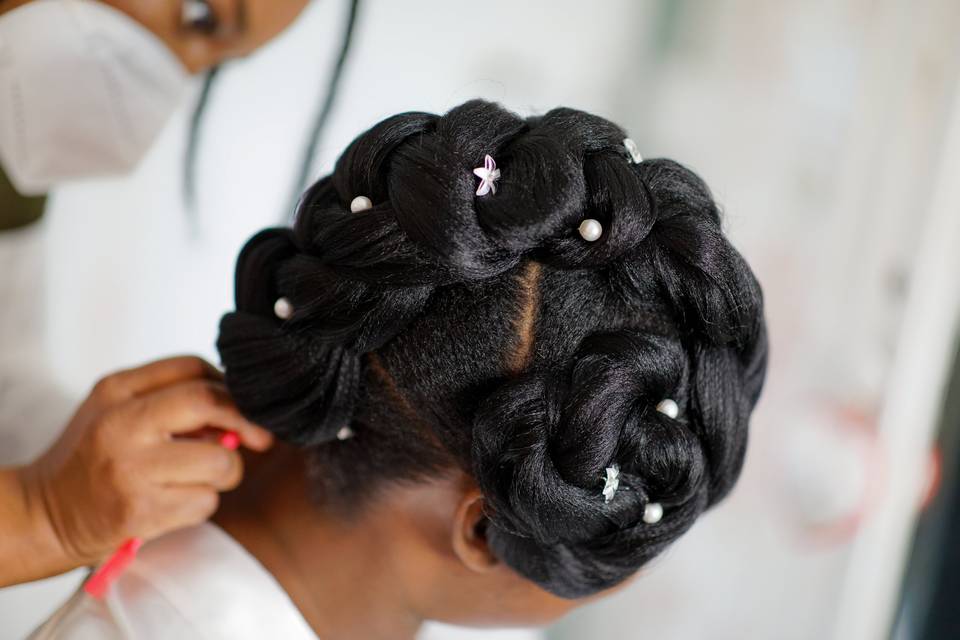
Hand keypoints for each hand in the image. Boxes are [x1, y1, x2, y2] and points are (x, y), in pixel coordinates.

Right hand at [18, 356, 272, 570]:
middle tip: (258, 438)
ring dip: (224, 473)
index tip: (244, 405)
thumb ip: (174, 398)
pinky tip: (174, 503)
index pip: (193, 367)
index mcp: (117, 390)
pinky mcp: (139, 511)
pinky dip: (201, 503)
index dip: (231, 386)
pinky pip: (205, 502)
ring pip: (220, 461)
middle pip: (209, 402)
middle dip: (246, 421)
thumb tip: (242, 408)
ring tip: (197, 478)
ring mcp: (129, 469)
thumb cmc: (96, 458)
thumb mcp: (119, 410)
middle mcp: (120, 424)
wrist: (44, 513)